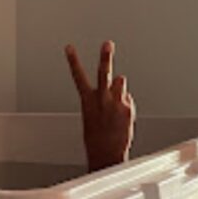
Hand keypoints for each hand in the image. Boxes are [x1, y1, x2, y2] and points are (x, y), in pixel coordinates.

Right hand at [65, 40, 135, 171]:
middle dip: (105, 57)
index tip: (70, 48)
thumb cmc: (97, 137)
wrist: (106, 154)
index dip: (73, 61)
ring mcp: (115, 102)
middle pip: (103, 73)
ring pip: (120, 82)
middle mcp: (101, 99)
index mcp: (87, 100)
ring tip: (115, 94)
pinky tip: (120, 116)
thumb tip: (117, 84)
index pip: (78, 76)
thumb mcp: (93, 115)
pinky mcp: (127, 108)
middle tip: (107, 44)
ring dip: (118, 86)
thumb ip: (103, 98)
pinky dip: (124, 104)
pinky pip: (127, 98)